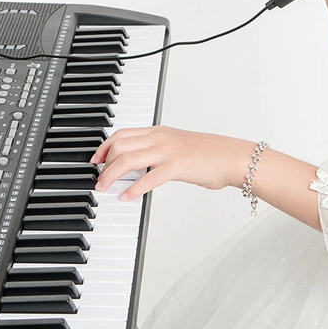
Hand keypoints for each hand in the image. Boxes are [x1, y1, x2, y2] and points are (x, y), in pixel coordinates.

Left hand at [90, 126, 246, 202]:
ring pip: (129, 159)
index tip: (95, 160)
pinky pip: (149, 177)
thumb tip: (137, 166)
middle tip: (98, 180)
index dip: (104, 147)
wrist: (231, 157)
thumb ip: (156, 152)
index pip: (122, 134)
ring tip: (104, 188)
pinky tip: (126, 196)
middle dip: (103, 164)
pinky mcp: (177, 166)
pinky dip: (133, 188)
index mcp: (158, 131)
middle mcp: (160, 137)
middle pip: (120, 146)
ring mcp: (168, 150)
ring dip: (111, 175)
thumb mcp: (176, 146)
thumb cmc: (208, 154)